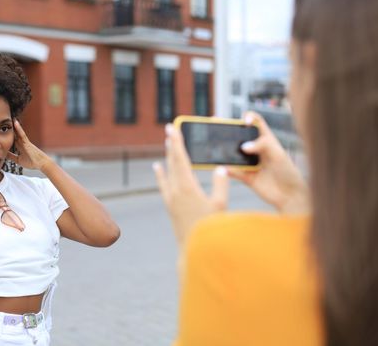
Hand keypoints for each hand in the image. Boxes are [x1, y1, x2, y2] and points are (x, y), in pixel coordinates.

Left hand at [7, 119, 49, 169]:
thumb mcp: (19, 160)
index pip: (12, 138)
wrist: (41, 164)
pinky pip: (22, 133)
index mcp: (20, 146)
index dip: (7, 134)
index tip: (1, 129)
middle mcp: (22, 142)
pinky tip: (15, 122)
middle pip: (14, 133)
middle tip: (3, 120)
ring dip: (13, 125)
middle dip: (9, 127)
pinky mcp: (27, 142)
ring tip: (9, 117)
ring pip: (17, 131)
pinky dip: (18, 128)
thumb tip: (4, 154)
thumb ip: (12, 156)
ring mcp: (25, 141)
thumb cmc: (32, 162)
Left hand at [154, 124, 228, 248]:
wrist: (193, 250)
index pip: (181, 158)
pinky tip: (157, 167)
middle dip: (172, 144)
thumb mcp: (220, 204)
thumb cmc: (210, 228)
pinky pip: (162, 184)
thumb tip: (219, 168)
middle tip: (169, 129)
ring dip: (168, 156)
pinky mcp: (169, 205)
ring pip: (167, 171)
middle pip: (172, 162)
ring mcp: (170, 198)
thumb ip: (220, 184)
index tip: (172, 128)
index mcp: (187, 187)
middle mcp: (175, 190)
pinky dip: (160, 173)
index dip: (177, 142)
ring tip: (167, 143)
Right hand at [228, 111, 309, 213]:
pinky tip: (223, 167)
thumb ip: (263, 145)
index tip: (244, 121)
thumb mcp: (278, 154)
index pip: (256, 123)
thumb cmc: (288, 172)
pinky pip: (233, 171)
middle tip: (219, 127)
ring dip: (225, 151)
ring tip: (218, 148)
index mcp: (266, 140)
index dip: (249, 118)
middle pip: (240, 137)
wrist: (290, 196)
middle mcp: (256, 150)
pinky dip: (227, 169)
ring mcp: (250, 163)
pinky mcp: (245, 177)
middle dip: (229, 131)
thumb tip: (243, 147)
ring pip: (234, 154)